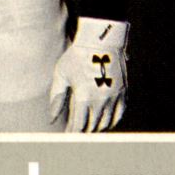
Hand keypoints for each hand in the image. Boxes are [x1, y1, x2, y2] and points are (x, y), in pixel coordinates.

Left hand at [49, 17, 128, 131]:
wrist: (100, 39)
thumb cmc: (76, 55)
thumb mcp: (61, 74)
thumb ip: (56, 98)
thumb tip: (52, 119)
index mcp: (83, 98)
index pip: (78, 126)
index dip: (72, 133)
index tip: (67, 135)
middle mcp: (100, 101)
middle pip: (91, 126)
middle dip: (82, 130)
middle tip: (75, 131)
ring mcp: (113, 97)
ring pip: (105, 123)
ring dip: (95, 127)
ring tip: (87, 127)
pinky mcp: (123, 92)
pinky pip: (119, 115)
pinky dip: (111, 121)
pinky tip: (104, 122)